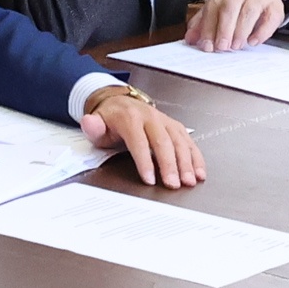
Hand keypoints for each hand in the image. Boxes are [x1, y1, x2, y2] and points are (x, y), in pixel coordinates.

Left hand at [84, 89, 207, 188]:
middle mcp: (151, 117)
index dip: (145, 161)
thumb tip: (89, 123)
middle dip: (169, 165)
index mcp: (130, 117)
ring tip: (189, 181)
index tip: (149, 179)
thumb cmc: (109, 119)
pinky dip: (196, 157)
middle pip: (163, 142)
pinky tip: (199, 173)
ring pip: (179, 141)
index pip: (139, 141)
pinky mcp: (175, 126)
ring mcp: (165, 121)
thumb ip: (93, 127)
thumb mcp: (96, 123)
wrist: (120, 103)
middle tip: (173, 184)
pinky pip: (189, 141)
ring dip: (186, 162)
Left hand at [186, 0, 288, 53]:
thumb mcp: (217, 14)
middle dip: (224, 29)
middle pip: (230, 6)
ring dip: (241, 31)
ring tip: (236, 46)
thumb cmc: (236, 8)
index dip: (209, 26)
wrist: (261, 2)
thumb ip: (203, 25)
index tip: (207, 44)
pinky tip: (253, 42)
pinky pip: (269, 18)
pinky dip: (261, 32)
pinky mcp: (274, 5)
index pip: (213, 5)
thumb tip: (191, 39)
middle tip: (221, 46)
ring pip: (249, 10)